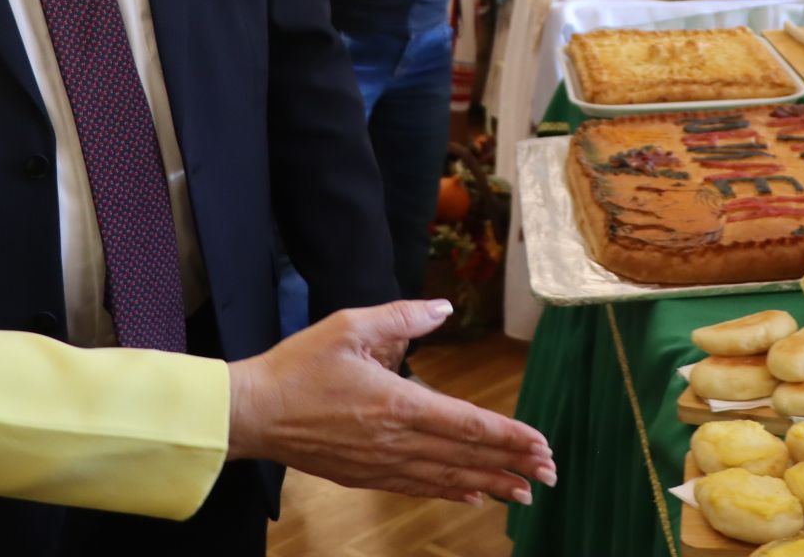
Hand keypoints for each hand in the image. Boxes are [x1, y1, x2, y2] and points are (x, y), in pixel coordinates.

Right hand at [227, 301, 556, 505]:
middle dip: (512, 464)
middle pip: (465, 455)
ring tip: (524, 493)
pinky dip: (450, 491)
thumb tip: (443, 309)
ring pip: (446, 477)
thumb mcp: (349, 326)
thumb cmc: (299, 366)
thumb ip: (402, 317)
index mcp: (397, 403)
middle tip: (550, 473)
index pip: (466, 423)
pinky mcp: (364, 475)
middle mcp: (395, 441)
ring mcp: (380, 464)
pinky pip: (417, 487)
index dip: (508, 435)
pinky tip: (472, 494)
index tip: (541, 444)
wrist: (253, 413)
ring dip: (489, 483)